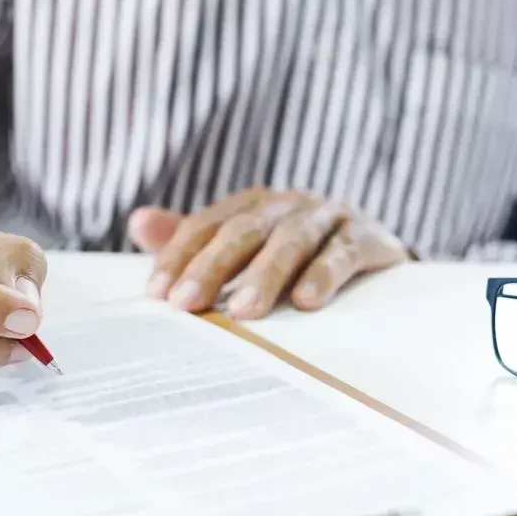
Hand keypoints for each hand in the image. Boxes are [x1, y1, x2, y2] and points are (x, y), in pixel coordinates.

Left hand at [128, 187, 410, 317]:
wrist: (379, 252)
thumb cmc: (300, 255)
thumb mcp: (247, 246)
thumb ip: (195, 238)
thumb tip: (137, 222)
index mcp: (255, 205)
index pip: (208, 225)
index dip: (180, 256)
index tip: (156, 294)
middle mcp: (289, 205)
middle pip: (244, 231)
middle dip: (212, 267)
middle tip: (186, 305)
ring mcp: (329, 217)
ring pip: (292, 240)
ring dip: (265, 274)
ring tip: (242, 311)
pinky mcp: (368, 238)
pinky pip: (343, 253)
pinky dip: (324, 274)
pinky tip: (307, 301)